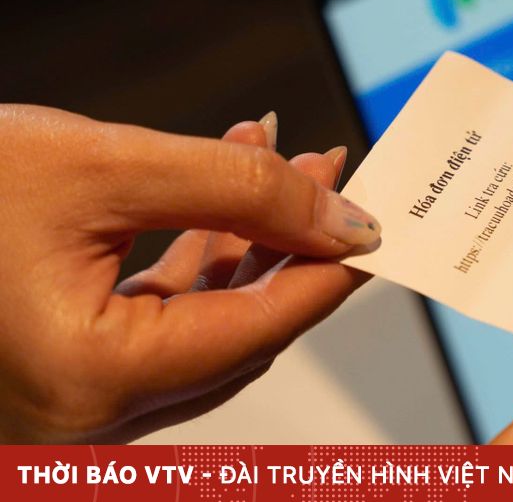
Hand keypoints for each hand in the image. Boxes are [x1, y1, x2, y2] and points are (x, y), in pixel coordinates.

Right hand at [0, 105, 380, 442]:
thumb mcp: (103, 168)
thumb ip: (237, 189)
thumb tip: (341, 218)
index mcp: (97, 380)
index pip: (263, 328)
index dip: (331, 269)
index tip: (379, 220)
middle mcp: (89, 416)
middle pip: (243, 333)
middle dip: (295, 246)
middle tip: (333, 175)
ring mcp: (79, 404)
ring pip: (206, 328)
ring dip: (249, 244)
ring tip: (284, 162)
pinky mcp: (68, 374)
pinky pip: (160, 325)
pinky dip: (195, 262)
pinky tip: (219, 198)